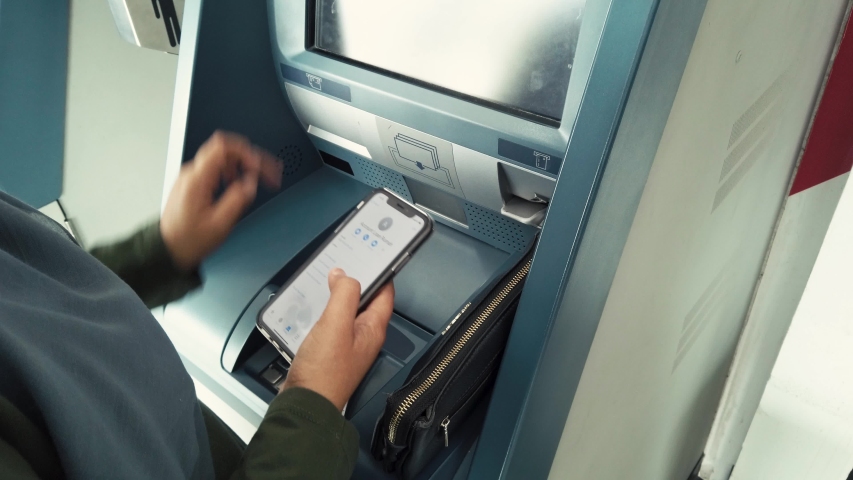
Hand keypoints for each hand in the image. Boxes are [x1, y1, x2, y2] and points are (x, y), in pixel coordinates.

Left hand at [161, 131, 282, 270]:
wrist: (168, 249)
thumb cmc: (189, 240)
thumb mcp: (219, 225)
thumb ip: (237, 200)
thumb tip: (251, 181)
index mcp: (197, 180)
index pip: (222, 147)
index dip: (245, 153)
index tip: (258, 168)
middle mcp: (192, 173)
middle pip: (225, 148)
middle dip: (250, 157)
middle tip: (268, 172)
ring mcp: (191, 176)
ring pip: (221, 155)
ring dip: (242, 163)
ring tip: (256, 178)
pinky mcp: (193, 182)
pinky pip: (215, 166)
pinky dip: (232, 169)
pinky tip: (238, 181)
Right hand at [282, 268, 394, 410]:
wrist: (304, 404)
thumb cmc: (324, 369)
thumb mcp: (335, 324)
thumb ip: (343, 295)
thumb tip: (344, 274)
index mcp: (373, 329)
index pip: (385, 294)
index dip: (381, 273)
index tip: (370, 255)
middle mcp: (363, 336)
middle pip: (365, 301)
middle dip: (355, 281)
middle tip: (342, 262)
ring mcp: (346, 344)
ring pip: (345, 311)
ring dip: (336, 295)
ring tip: (324, 278)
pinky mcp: (329, 351)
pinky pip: (330, 323)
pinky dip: (323, 310)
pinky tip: (311, 304)